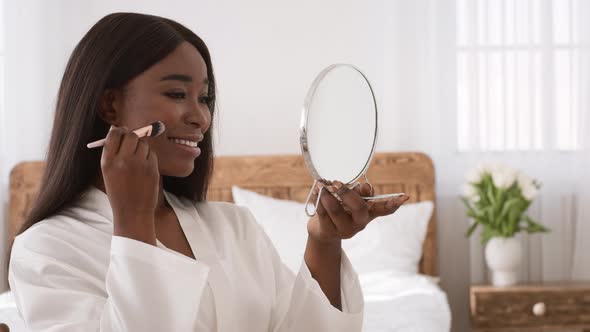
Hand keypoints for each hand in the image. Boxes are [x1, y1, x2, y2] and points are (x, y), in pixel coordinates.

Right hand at [100, 126, 159, 243]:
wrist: (133, 213)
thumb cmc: (119, 192)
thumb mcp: (109, 173)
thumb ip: (113, 152)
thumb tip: (119, 129)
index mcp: (108, 162)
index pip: (114, 134)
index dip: (118, 130)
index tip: (121, 131)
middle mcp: (123, 161)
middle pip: (131, 135)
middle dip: (131, 136)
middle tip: (132, 141)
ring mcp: (139, 164)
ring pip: (143, 143)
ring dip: (141, 147)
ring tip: (137, 160)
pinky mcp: (152, 168)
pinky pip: (151, 153)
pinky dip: (149, 157)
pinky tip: (144, 168)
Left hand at [307, 180, 409, 243]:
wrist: (322, 230)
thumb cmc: (339, 209)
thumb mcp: (351, 200)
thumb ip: (358, 192)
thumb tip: (365, 187)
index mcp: (368, 212)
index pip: (385, 209)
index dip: (394, 203)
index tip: (404, 197)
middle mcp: (359, 222)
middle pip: (359, 208)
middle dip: (347, 193)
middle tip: (336, 183)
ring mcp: (344, 229)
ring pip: (336, 210)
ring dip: (327, 194)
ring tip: (321, 184)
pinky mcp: (328, 231)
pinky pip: (322, 213)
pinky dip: (318, 200)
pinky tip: (316, 192)